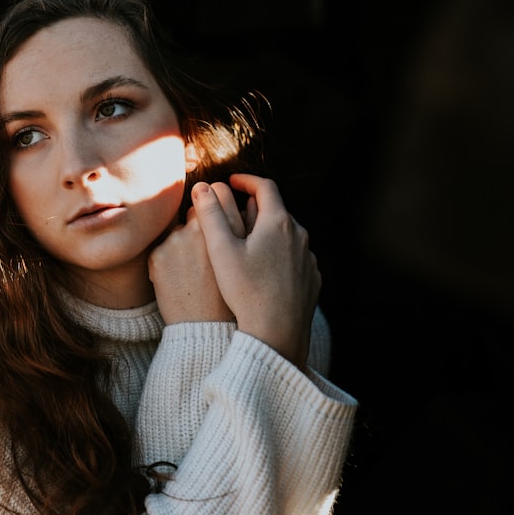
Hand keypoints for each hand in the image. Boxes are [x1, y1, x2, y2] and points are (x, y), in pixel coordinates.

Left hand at [148, 183, 245, 324]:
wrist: (208, 331)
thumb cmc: (232, 295)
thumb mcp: (245, 257)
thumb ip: (242, 226)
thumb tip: (238, 200)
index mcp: (227, 227)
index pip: (217, 191)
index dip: (217, 200)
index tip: (215, 214)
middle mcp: (200, 229)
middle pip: (195, 210)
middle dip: (198, 225)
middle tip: (204, 252)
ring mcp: (176, 241)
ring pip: (178, 231)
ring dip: (183, 243)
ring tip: (193, 271)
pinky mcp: (158, 256)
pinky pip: (163, 249)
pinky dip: (169, 261)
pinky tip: (180, 279)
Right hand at [191, 174, 319, 368]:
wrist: (277, 334)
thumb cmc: (246, 291)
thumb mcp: (221, 251)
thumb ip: (210, 216)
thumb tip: (201, 188)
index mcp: (278, 223)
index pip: (265, 187)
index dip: (246, 180)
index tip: (232, 182)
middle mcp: (299, 236)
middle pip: (277, 210)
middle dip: (255, 206)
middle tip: (234, 211)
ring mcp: (308, 258)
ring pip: (287, 235)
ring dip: (267, 231)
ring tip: (246, 243)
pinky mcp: (312, 279)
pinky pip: (294, 257)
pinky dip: (278, 254)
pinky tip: (262, 270)